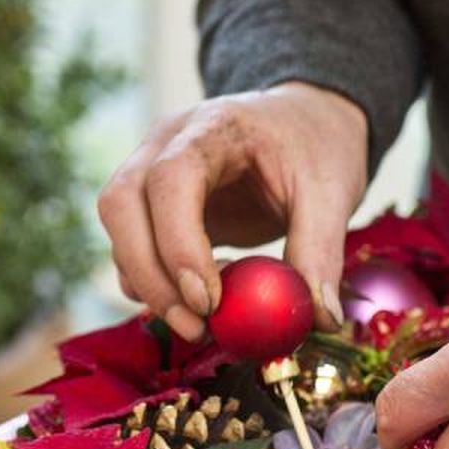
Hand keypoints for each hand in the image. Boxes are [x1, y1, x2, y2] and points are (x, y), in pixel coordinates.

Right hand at [96, 82, 368, 341]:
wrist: (304, 122)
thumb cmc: (316, 146)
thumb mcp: (331, 190)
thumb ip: (320, 249)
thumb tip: (318, 317)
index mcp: (211, 127)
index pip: (170, 179)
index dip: (178, 243)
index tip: (209, 301)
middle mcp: (165, 144)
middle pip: (120, 204)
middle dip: (149, 274)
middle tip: (195, 326)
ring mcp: (150, 172)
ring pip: (117, 231)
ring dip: (148, 285)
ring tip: (203, 322)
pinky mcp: (152, 207)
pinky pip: (131, 250)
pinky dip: (153, 284)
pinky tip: (200, 301)